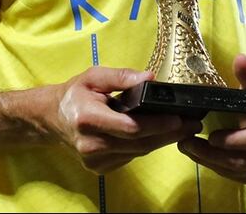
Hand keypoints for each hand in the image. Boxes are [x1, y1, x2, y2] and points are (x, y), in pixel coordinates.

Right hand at [53, 67, 202, 174]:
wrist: (53, 118)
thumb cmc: (75, 94)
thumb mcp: (93, 76)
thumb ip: (121, 76)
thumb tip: (150, 78)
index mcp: (87, 119)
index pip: (130, 127)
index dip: (157, 125)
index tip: (179, 119)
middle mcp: (90, 144)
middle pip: (139, 143)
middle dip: (169, 133)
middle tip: (193, 124)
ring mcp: (95, 160)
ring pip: (138, 151)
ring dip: (162, 140)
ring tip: (184, 128)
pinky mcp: (100, 168)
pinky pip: (130, 156)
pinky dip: (146, 145)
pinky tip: (161, 135)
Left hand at [177, 54, 245, 184]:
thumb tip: (240, 58)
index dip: (234, 139)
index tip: (211, 135)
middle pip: (243, 160)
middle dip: (212, 154)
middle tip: (186, 142)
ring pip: (236, 171)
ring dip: (209, 161)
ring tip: (187, 147)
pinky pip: (235, 178)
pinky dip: (215, 167)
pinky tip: (199, 156)